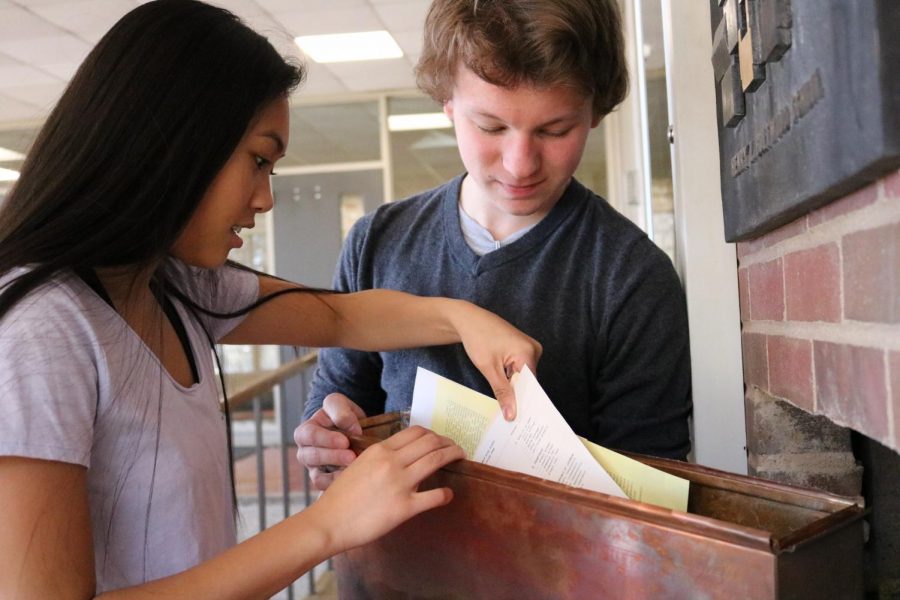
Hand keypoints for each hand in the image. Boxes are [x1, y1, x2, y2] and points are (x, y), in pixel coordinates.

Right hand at [294, 393, 365, 489]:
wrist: (352, 429)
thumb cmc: (342, 415)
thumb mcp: (340, 404)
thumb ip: (341, 410)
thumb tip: (350, 427)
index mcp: (306, 431)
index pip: (308, 435)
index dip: (326, 439)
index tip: (345, 440)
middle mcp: (306, 451)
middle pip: (311, 457)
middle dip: (333, 457)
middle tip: (351, 456)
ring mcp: (315, 469)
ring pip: (317, 476)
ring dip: (336, 473)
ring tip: (354, 467)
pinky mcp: (324, 482)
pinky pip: (327, 489)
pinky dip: (339, 485)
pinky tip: (352, 479)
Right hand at [308, 425, 463, 551]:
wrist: (329, 522)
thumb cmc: (340, 497)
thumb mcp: (359, 465)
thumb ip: (381, 459)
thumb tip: (402, 458)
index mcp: (380, 450)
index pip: (416, 432)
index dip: (434, 434)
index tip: (440, 440)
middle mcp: (392, 462)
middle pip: (431, 442)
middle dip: (448, 443)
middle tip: (456, 448)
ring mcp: (400, 484)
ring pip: (436, 460)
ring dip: (453, 456)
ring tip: (460, 459)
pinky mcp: (404, 507)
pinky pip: (435, 496)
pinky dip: (446, 494)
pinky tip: (448, 495)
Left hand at [452, 305, 541, 420]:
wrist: (467, 319)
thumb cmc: (477, 338)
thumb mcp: (489, 369)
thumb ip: (502, 392)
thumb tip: (511, 414)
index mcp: (528, 352)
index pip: (531, 385)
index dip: (524, 402)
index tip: (518, 420)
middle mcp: (533, 349)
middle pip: (528, 381)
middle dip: (518, 396)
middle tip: (510, 417)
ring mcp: (528, 347)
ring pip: (523, 376)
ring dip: (514, 387)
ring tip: (506, 405)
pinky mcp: (521, 348)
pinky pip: (520, 368)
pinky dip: (511, 378)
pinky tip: (504, 388)